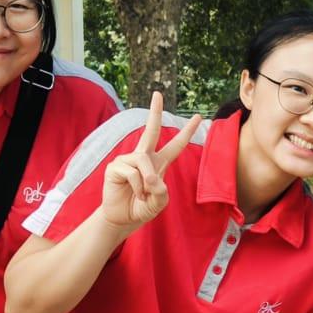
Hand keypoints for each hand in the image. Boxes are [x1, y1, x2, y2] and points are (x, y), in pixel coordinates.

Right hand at [101, 92, 201, 229]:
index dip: (187, 132)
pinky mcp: (115, 167)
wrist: (122, 218)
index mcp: (158, 163)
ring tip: (143, 194)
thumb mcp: (159, 202)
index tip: (198, 116)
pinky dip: (137, 187)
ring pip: (144, 161)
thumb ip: (162, 192)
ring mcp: (127, 160)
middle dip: (155, 112)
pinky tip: (133, 194)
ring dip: (148, 181)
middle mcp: (143, 157)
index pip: (176, 145)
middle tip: (158, 94)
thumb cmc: (141, 208)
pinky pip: (132, 172)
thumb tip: (152, 178)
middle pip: (150, 130)